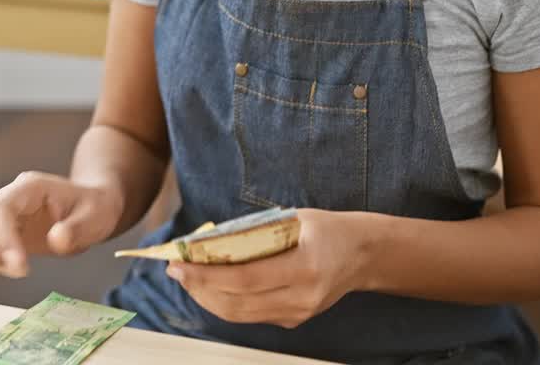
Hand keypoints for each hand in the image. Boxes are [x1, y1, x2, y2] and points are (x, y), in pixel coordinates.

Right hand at [0, 171, 121, 278]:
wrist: (91, 205)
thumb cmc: (95, 208)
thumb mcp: (97, 218)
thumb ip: (78, 229)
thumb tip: (56, 240)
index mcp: (30, 187)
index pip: (1, 209)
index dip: (3, 240)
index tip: (20, 269)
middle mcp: (9, 196)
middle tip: (15, 271)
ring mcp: (0, 211)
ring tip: (10, 268)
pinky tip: (9, 266)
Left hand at [165, 209, 368, 328]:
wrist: (363, 255)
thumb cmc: (328, 228)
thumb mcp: (295, 218)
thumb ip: (256, 231)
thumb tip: (209, 239)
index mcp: (305, 268)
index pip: (245, 280)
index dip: (206, 276)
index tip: (178, 264)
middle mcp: (302, 298)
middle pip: (237, 304)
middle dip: (199, 288)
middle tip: (175, 270)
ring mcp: (298, 314)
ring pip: (240, 315)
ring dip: (207, 297)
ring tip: (187, 278)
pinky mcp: (294, 320)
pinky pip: (251, 315)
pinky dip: (225, 302)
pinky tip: (210, 285)